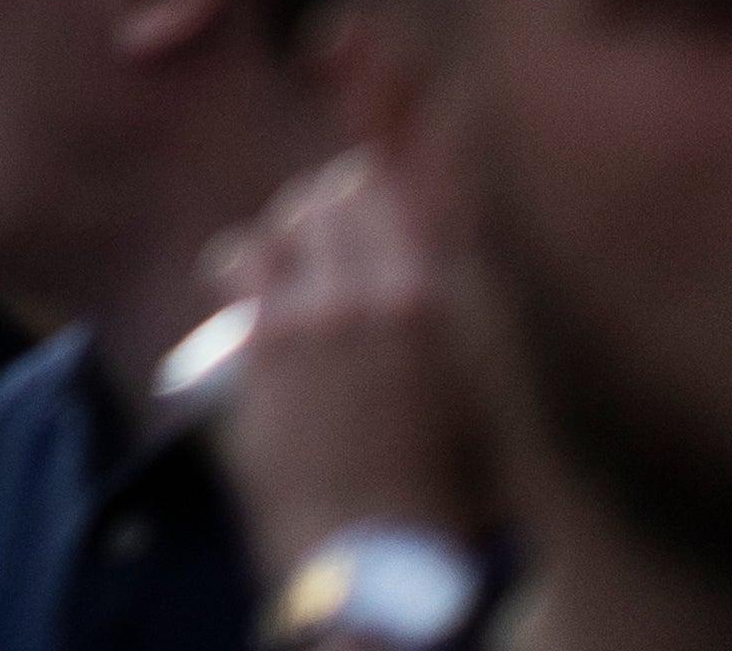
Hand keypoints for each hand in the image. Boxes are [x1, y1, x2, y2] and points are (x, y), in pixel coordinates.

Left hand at [188, 147, 484, 555]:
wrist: (378, 552)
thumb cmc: (448, 489)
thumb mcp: (490, 396)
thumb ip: (473, 320)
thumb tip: (462, 266)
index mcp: (446, 303)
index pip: (409, 190)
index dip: (391, 178)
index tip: (384, 185)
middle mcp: (381, 293)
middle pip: (342, 193)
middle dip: (338, 201)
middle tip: (338, 224)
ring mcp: (317, 311)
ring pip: (288, 219)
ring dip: (292, 228)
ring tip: (299, 253)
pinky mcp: (264, 338)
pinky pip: (241, 260)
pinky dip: (246, 261)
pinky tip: (250, 277)